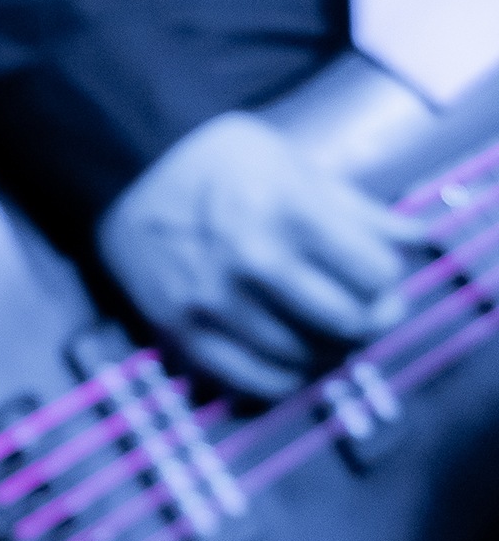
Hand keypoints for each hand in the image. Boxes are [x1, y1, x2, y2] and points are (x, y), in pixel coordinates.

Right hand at [96, 111, 423, 397]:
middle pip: (348, 322)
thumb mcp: (292, 164)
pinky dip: (279, 380)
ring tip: (319, 335)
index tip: (375, 277)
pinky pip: (250, 381)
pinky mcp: (181, 328)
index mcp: (289, 212)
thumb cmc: (215, 160)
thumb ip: (356, 208)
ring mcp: (215, 301)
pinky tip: (284, 362)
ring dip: (325, 353)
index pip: (377, 274)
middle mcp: (254, 261)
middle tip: (358, 314)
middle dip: (366, 322)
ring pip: (304, 357)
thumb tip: (417, 240)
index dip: (387, 279)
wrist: (123, 168)